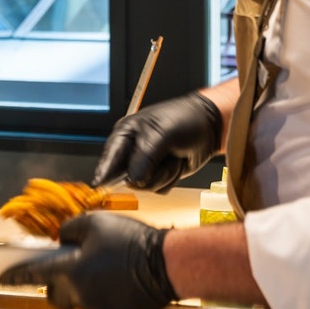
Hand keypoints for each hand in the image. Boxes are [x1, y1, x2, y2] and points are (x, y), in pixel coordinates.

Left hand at [0, 212, 174, 308]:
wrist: (167, 264)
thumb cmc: (131, 241)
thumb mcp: (95, 223)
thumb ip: (70, 230)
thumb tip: (62, 239)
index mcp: (69, 270)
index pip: (33, 274)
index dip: (16, 275)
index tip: (3, 278)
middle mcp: (79, 294)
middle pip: (55, 294)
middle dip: (56, 284)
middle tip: (69, 269)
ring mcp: (97, 308)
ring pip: (80, 299)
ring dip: (84, 286)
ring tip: (105, 269)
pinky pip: (101, 306)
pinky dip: (104, 294)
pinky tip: (121, 281)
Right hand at [91, 92, 222, 191]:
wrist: (210, 126)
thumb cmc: (185, 119)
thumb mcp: (162, 134)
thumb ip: (145, 156)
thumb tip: (133, 179)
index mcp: (126, 134)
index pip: (109, 156)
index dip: (104, 172)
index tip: (99, 185)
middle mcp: (133, 151)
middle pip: (126, 177)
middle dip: (146, 173)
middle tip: (161, 158)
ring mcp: (146, 165)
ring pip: (144, 185)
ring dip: (163, 174)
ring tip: (173, 156)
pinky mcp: (159, 175)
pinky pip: (159, 188)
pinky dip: (171, 178)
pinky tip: (178, 163)